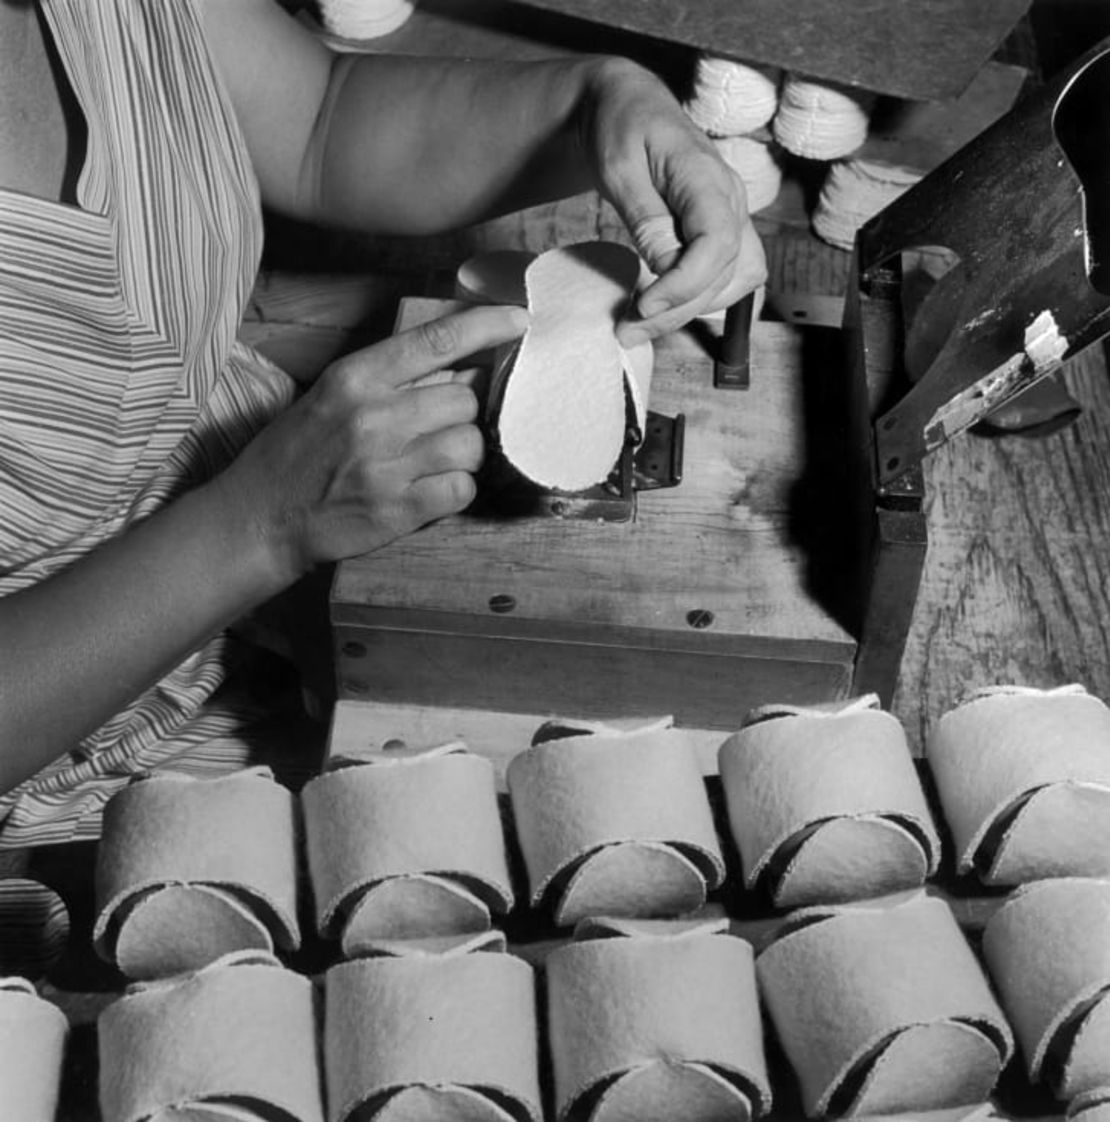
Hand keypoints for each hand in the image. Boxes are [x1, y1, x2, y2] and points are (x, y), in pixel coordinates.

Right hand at [211, 304, 529, 582]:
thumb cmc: (300, 453)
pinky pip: (462, 489)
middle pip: (467, 399)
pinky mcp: (399, 510)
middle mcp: (374, 416)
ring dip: (464, 455)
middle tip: (440, 428)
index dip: (487, 326)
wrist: (260, 518)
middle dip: (465, 414)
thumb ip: (390, 378)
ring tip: (433, 462)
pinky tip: (431, 490)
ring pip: (471, 445)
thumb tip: (459, 366)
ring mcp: (387, 465)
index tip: (519, 320)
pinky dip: (456, 490)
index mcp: (356, 377)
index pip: (437, 340)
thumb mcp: (331, 396)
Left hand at [578, 58, 766, 345]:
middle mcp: (730, 198)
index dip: (685, 284)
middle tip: (625, 330)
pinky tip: (664, 309)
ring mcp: (732, 216)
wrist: (629, 107)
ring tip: (639, 325)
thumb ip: (646, 218)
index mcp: (706, 176)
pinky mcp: (723, 232)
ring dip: (690, 312)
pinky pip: (729, 278)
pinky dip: (701, 300)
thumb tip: (667, 267)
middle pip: (723, 272)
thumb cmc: (620, 129)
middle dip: (676, 310)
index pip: (717, 242)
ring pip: (734, 282)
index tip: (643, 305)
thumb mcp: (618, 168)